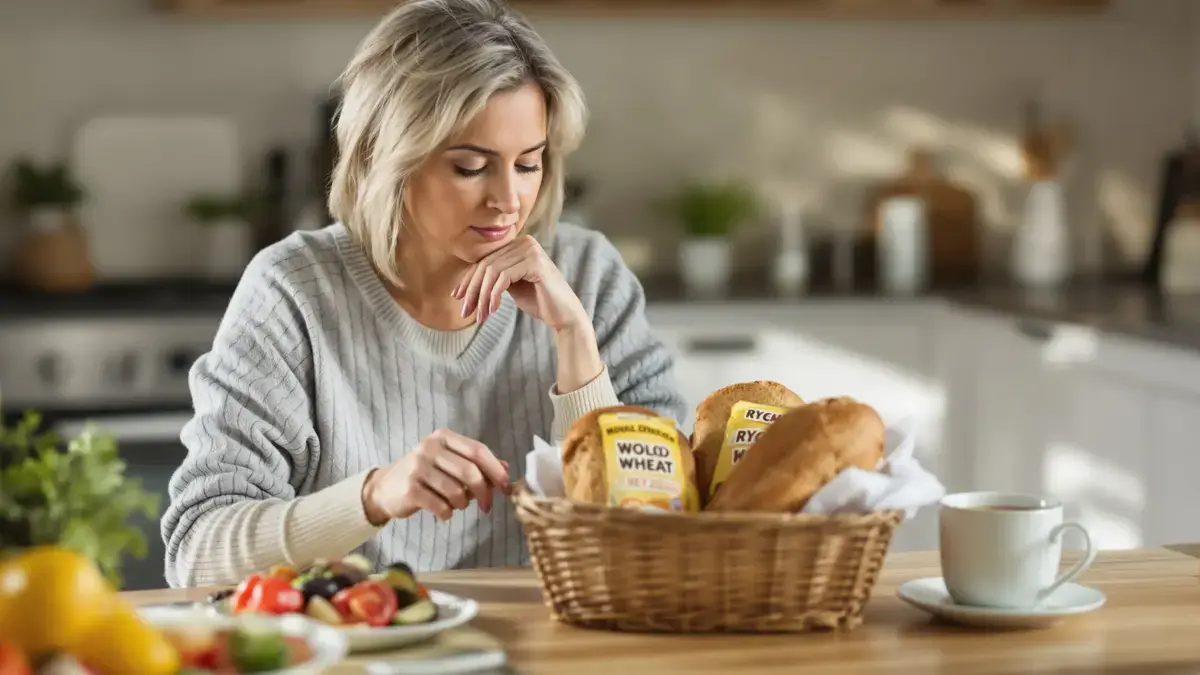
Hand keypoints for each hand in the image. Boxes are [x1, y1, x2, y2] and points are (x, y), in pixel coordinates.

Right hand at [361, 428, 511, 524]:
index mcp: (443, 437)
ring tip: (457, 505)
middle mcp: (429, 448)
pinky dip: (447, 514)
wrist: (384, 488)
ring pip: (457, 492)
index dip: (496, 470)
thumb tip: (506, 468)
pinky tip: (443, 513)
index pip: (478, 450)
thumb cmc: (424, 476)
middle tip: (487, 507)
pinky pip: (441, 506)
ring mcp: (417, 468)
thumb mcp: (449, 464)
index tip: (506, 488)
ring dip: (463, 504)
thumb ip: (476, 465)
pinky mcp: (409, 489)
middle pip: (470, 471)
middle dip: (484, 493)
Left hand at [452, 235, 586, 331]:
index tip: (456, 296)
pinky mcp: (534, 262)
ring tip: (479, 316)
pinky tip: (492, 310)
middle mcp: (525, 241)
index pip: (485, 259)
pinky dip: (494, 295)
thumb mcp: (510, 285)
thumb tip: (465, 279)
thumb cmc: (538, 301)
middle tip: (464, 311)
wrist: (564, 315)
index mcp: (518, 244)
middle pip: (486, 264)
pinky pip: (503, 277)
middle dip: (472, 290)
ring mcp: (531, 249)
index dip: (468, 279)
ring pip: (492, 271)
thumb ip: (494, 276)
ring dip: (482, 296)